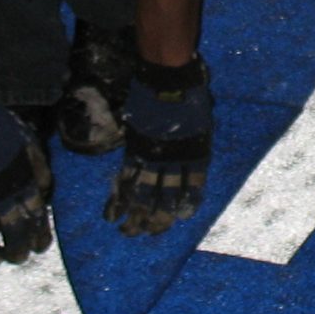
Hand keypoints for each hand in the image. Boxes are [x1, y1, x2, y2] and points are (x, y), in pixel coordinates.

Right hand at [0, 84, 53, 265]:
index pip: (34, 215)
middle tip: (18, 258)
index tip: (41, 246)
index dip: (39, 234)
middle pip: (13, 231)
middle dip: (18, 249)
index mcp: (22, 181)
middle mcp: (1, 195)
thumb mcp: (26, 143)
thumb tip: (44, 190)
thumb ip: (37, 168)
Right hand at [112, 56, 211, 234]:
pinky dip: (119, 197)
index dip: (186, 204)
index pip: (192, 187)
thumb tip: (189, 158)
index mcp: (196, 153)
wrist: (167, 80)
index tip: (180, 218)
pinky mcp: (134, 149)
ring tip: (129, 232)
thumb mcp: (201, 123)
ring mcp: (154, 155)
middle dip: (158, 219)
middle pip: (167, 197)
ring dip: (137, 215)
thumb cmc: (190, 96)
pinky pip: (126, 178)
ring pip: (145, 193)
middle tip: (150, 233)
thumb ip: (194, 143)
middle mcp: (176, 160)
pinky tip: (113, 213)